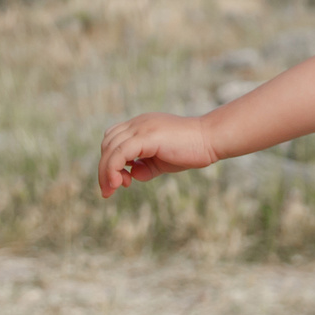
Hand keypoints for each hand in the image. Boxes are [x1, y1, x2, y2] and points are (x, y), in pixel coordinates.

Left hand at [96, 112, 217, 197]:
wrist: (210, 140)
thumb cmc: (191, 150)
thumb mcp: (162, 162)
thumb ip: (146, 167)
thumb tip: (133, 175)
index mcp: (141, 126)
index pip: (113, 140)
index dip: (110, 160)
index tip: (121, 181)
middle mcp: (138, 123)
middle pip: (108, 144)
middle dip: (104, 169)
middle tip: (109, 190)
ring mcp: (141, 127)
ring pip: (110, 149)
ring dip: (106, 172)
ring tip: (112, 189)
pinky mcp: (146, 136)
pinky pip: (120, 153)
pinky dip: (114, 169)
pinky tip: (121, 183)